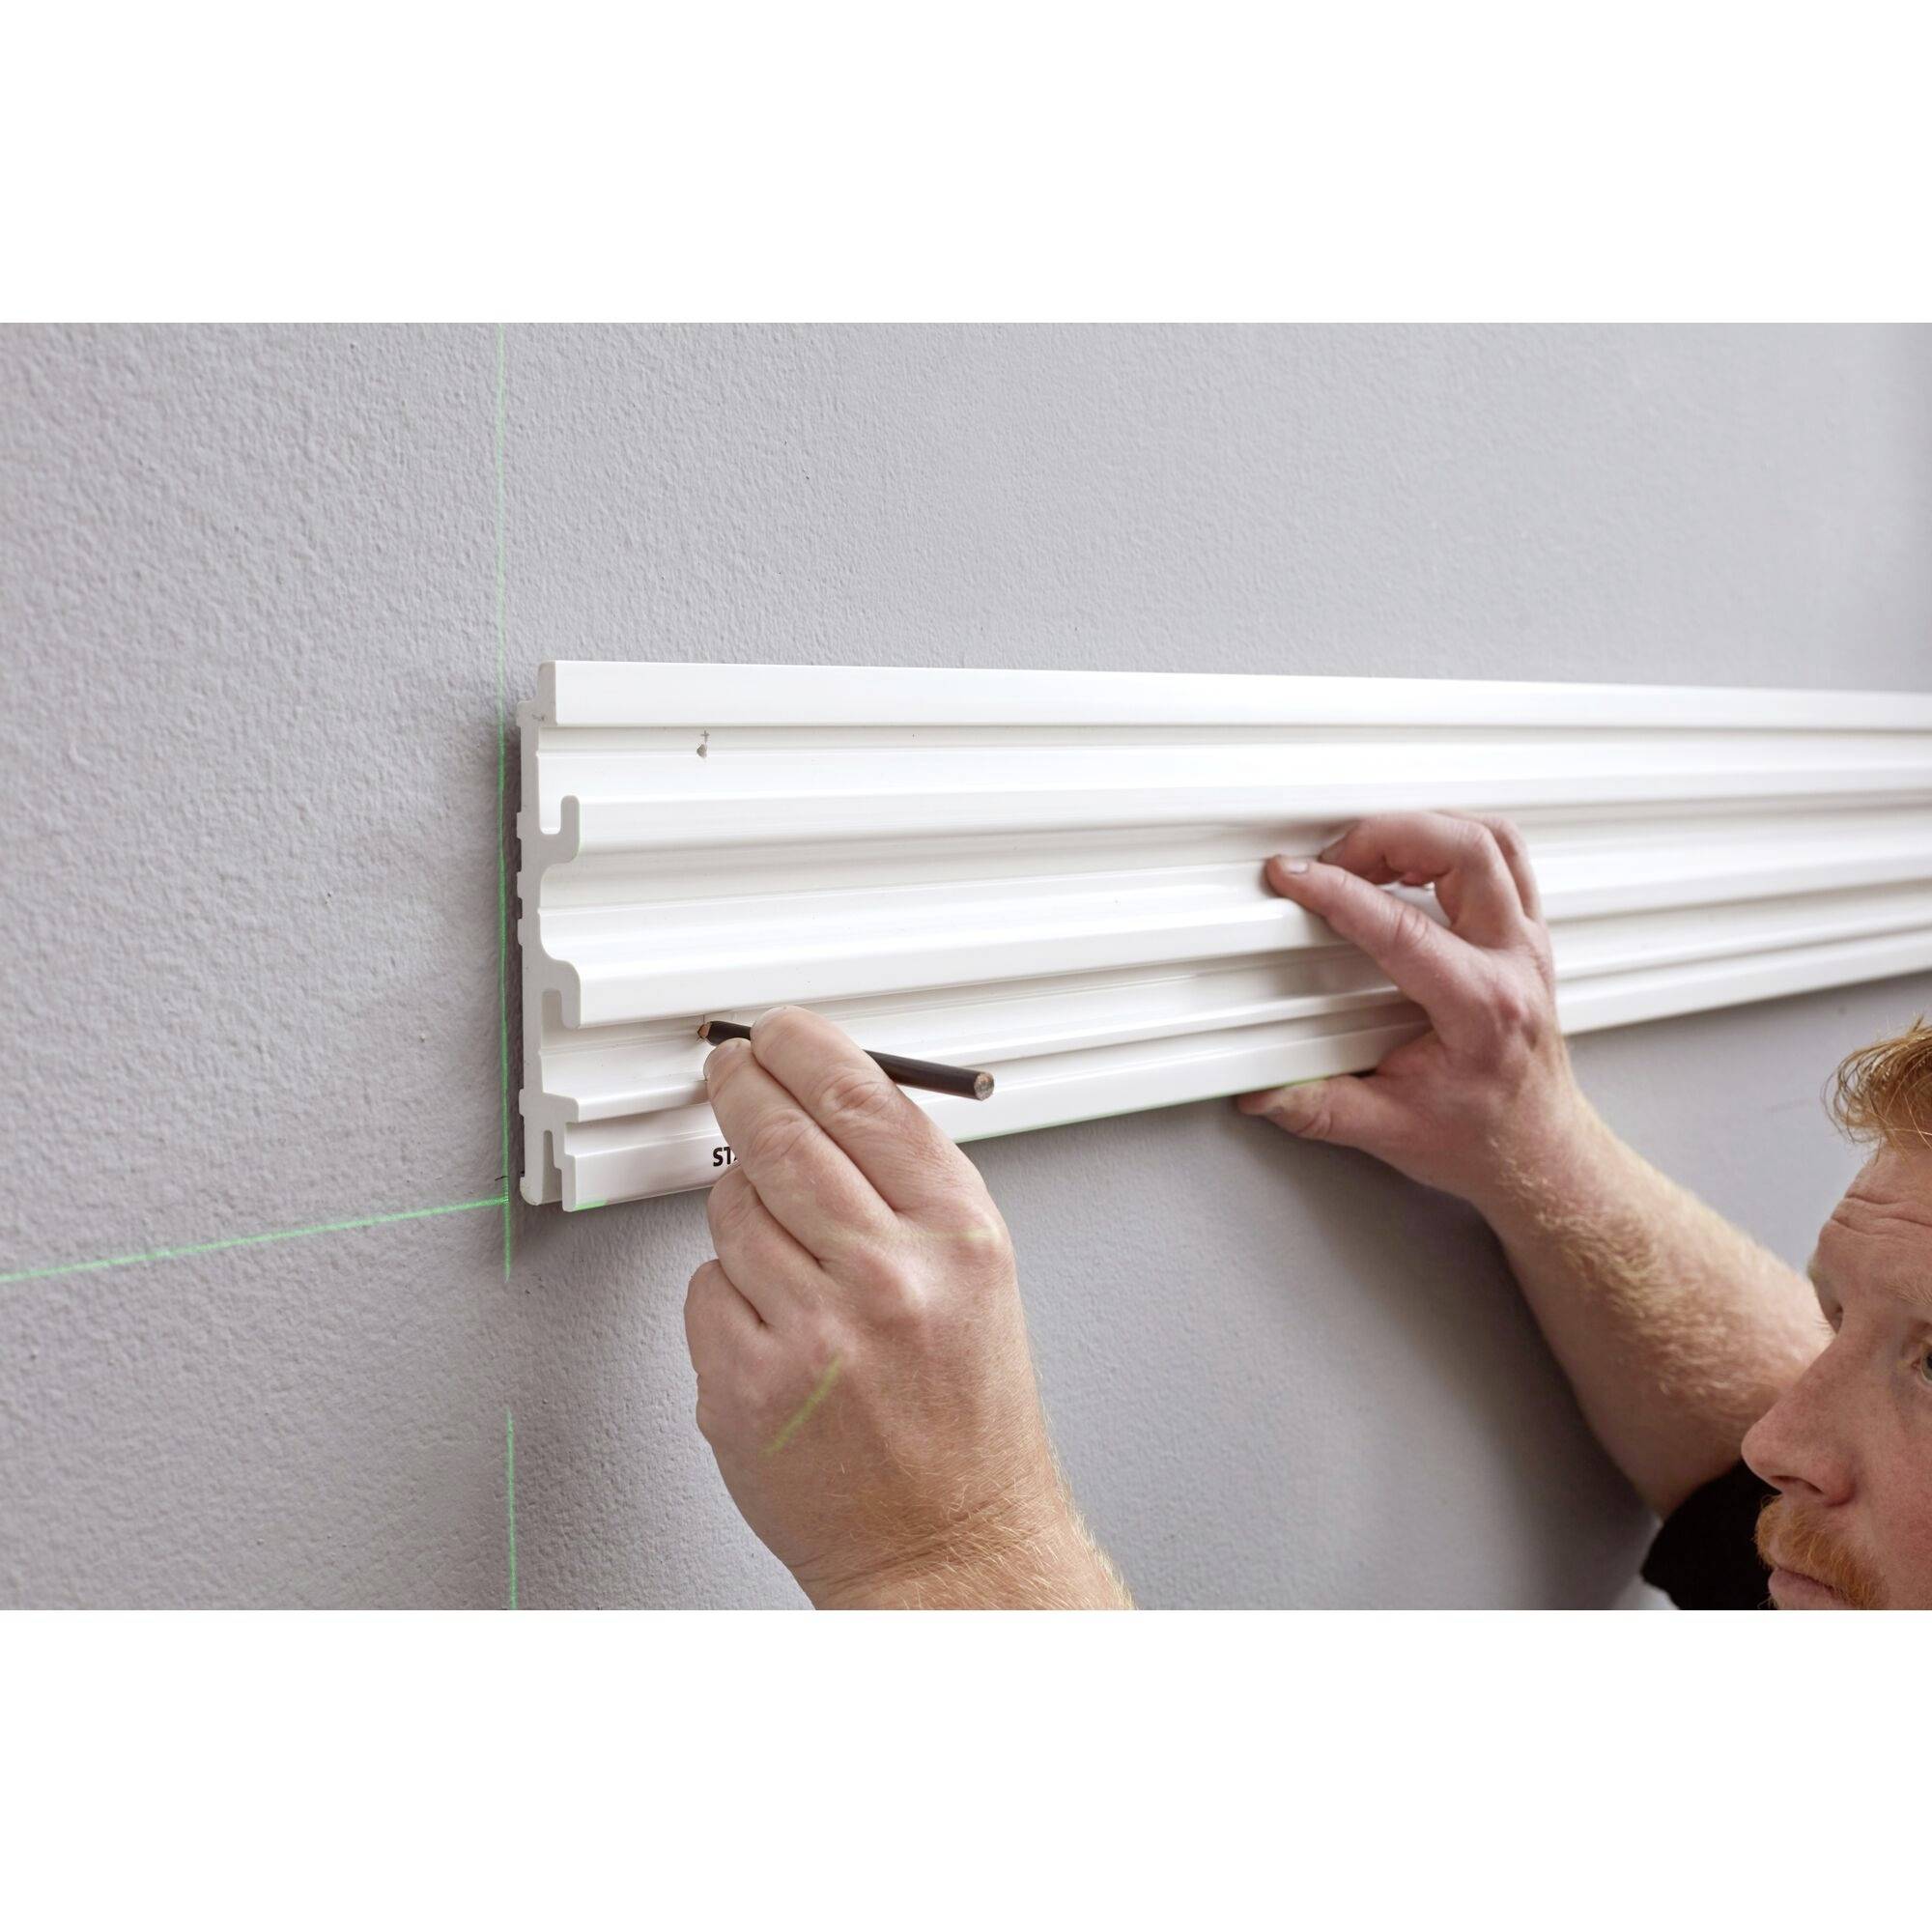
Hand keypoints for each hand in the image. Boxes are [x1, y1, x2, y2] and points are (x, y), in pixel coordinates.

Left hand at [686, 1005, 1129, 1608]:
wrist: (950, 1543)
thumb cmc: (967, 1415)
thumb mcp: (976, 1274)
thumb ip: (909, 1182)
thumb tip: (827, 1094)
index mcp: (957, 1237)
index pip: (860, 1098)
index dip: (803, 1046)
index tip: (776, 1032)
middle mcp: (888, 1277)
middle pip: (778, 1133)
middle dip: (741, 1086)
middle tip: (729, 1071)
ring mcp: (811, 1333)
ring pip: (729, 1209)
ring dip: (744, 1215)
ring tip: (793, 1261)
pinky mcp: (744, 1385)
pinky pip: (702, 1288)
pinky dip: (725, 1296)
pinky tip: (775, 1327)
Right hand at [1233, 810, 1593, 1209]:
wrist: (1539, 1154)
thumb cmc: (1482, 1141)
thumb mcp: (1388, 1131)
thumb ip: (1317, 1108)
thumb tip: (1260, 1090)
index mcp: (1481, 1009)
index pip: (1404, 928)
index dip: (1339, 893)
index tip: (1294, 877)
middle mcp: (1514, 964)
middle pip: (1467, 851)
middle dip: (1388, 835)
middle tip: (1332, 856)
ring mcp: (1528, 944)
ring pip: (1495, 840)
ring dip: (1427, 829)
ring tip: (1370, 848)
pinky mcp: (1527, 937)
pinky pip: (1506, 857)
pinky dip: (1456, 840)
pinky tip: (1416, 855)